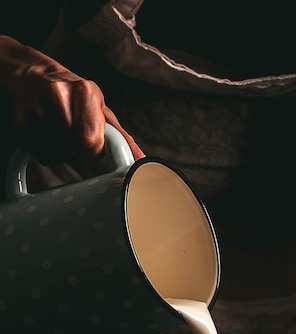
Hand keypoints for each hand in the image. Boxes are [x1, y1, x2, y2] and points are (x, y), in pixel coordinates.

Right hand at [3, 38, 144, 163]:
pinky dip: (48, 152)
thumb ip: (121, 136)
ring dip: (63, 151)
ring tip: (60, 131)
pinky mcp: (20, 123)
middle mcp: (58, 94)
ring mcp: (35, 108)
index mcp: (85, 90)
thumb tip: (141, 160)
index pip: (91, 141)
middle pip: (74, 150)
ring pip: (58, 155)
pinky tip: (47, 134)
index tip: (91, 137)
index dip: (94, 147)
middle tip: (74, 132)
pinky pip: (43, 157)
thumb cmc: (75, 97)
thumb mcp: (100, 108)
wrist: (33, 77)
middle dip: (78, 149)